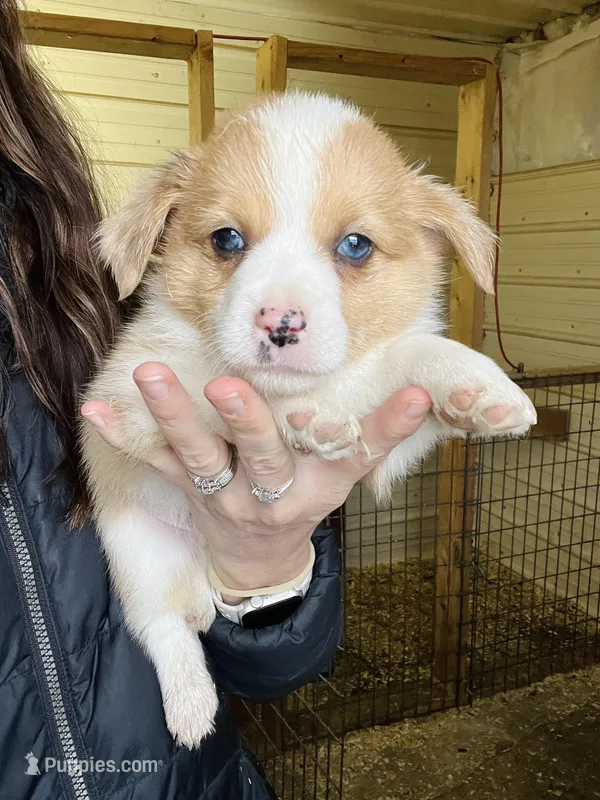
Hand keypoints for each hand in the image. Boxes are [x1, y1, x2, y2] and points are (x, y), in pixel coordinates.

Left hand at [81, 363, 430, 600]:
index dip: (389, 426)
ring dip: (173, 415)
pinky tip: (94, 410)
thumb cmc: (306, 497)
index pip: (360, 453)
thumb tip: (424, 388)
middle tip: (227, 387)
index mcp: (321, 485)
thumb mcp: (342, 473)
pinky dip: (125, 436)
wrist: (260, 561)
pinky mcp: (190, 493)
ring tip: (150, 375)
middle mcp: (274, 494)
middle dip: (245, 421)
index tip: (418, 394)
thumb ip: (373, 432)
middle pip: (264, 456)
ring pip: (199, 457)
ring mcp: (225, 496)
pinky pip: (155, 464)